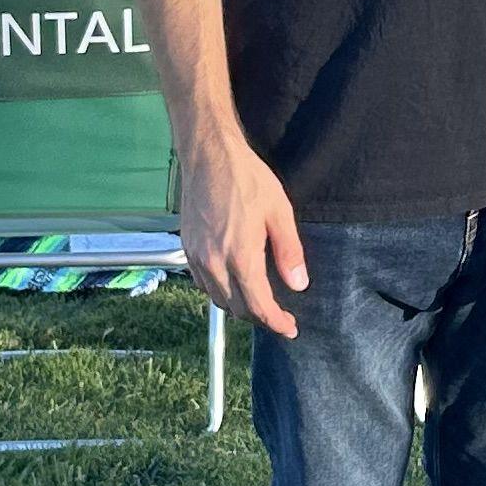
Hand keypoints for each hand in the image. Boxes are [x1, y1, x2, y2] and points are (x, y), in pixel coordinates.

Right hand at [178, 132, 309, 340]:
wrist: (209, 156)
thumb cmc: (246, 178)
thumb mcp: (279, 212)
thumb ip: (289, 252)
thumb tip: (298, 284)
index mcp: (240, 255)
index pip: (258, 305)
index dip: (276, 322)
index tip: (290, 328)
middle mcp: (214, 262)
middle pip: (236, 308)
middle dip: (259, 317)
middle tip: (280, 315)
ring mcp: (196, 256)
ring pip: (217, 299)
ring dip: (238, 306)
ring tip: (259, 301)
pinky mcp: (187, 248)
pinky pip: (203, 283)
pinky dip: (220, 291)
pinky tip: (233, 282)